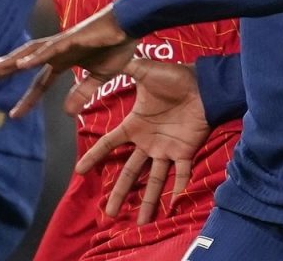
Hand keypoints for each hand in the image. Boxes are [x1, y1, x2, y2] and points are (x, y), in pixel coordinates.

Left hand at [0, 6, 136, 116]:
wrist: (132, 24)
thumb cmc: (118, 46)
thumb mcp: (100, 77)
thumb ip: (83, 92)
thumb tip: (66, 112)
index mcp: (64, 61)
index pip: (39, 83)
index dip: (27, 99)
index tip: (13, 115)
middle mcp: (57, 51)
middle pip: (23, 62)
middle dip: (0, 70)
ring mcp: (62, 43)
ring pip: (29, 52)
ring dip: (10, 60)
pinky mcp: (72, 39)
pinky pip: (50, 50)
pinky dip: (35, 56)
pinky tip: (21, 64)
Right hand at [77, 59, 207, 223]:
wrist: (203, 84)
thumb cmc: (173, 77)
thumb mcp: (143, 70)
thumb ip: (120, 67)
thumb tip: (95, 59)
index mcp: (135, 125)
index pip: (110, 144)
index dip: (94, 157)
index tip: (79, 172)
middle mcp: (148, 142)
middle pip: (129, 173)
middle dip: (119, 193)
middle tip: (108, 214)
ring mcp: (166, 149)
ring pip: (153, 181)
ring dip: (148, 201)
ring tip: (141, 223)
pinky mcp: (185, 152)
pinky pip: (181, 174)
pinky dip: (179, 188)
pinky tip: (174, 203)